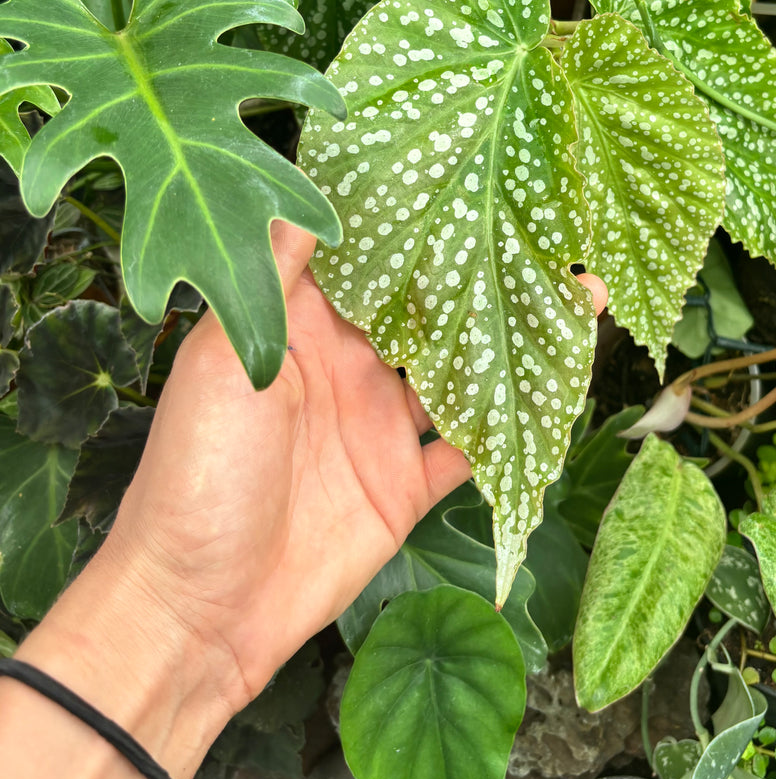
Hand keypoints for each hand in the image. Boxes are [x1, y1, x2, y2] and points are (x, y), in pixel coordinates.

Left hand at [104, 223, 607, 711]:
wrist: (199, 610)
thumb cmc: (194, 476)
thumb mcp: (220, 363)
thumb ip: (268, 283)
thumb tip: (303, 194)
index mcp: (298, 328)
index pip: (361, 257)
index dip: (406, 215)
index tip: (463, 167)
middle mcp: (345, 368)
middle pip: (424, 309)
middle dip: (479, 271)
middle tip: (547, 224)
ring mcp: (379, 427)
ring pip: (460, 371)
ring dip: (512, 339)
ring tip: (579, 292)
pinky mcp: (404, 485)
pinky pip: (469, 448)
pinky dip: (512, 426)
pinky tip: (561, 391)